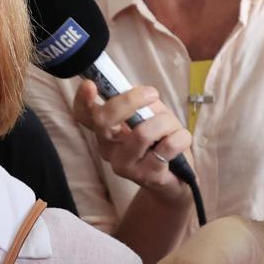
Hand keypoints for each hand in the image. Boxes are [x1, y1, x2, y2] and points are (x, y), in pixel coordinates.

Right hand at [71, 79, 192, 192]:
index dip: (83, 99)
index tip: (90, 85)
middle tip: (152, 94)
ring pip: (143, 132)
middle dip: (130, 101)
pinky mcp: (148, 176)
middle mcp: (109, 149)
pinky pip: (168, 145)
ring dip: (166, 122)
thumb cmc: (159, 141)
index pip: (84, 115)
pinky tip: (180, 141)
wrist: (176, 178)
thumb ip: (139, 103)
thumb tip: (136, 89)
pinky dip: (181, 137)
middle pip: (104, 121)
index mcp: (105, 131)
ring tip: (173, 128)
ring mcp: (126, 165)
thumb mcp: (148, 116)